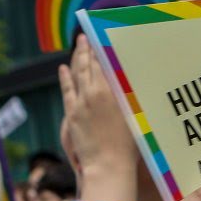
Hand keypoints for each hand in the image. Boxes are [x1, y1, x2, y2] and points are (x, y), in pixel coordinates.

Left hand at [59, 35, 138, 177]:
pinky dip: (65, 77)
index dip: (104, 49)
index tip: (103, 37)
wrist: (108, 165)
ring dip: (78, 56)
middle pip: (91, 65)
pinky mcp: (72, 114)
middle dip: (89, 48)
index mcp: (115, 92)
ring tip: (78, 43)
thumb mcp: (137, 117)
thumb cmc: (129, 147)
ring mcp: (82, 102)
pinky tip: (63, 68)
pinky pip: (67, 90)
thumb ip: (132, 98)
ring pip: (79, 73)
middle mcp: (97, 93)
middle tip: (87, 35)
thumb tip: (133, 82)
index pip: (108, 64)